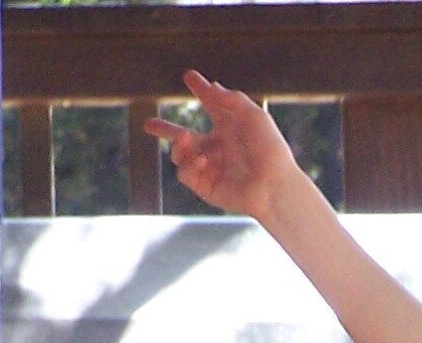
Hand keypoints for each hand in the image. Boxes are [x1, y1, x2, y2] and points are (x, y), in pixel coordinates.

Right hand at [144, 70, 300, 219]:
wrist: (273, 184)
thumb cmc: (269, 150)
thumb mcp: (254, 116)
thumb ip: (232, 99)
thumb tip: (212, 86)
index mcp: (230, 128)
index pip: (212, 106)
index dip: (201, 90)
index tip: (190, 76)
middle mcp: (217, 148)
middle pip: (184, 137)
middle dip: (165, 130)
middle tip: (148, 124)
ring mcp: (210, 168)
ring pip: (180, 154)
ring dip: (178, 144)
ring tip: (184, 138)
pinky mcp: (205, 186)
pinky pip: (184, 172)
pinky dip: (188, 163)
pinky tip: (203, 160)